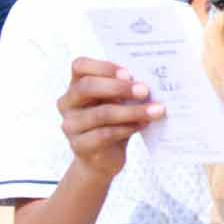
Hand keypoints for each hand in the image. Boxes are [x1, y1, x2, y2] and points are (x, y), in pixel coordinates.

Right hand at [57, 58, 164, 180]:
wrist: (104, 158)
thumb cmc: (115, 120)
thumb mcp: (119, 100)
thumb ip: (126, 87)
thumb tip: (150, 79)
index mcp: (76, 85)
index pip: (80, 66)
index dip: (103, 66)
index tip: (128, 72)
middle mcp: (68, 103)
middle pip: (87, 87)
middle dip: (119, 87)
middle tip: (145, 90)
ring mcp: (70, 125)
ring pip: (101, 113)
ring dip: (132, 111)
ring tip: (156, 110)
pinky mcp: (79, 145)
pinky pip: (104, 134)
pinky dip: (128, 128)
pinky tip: (143, 124)